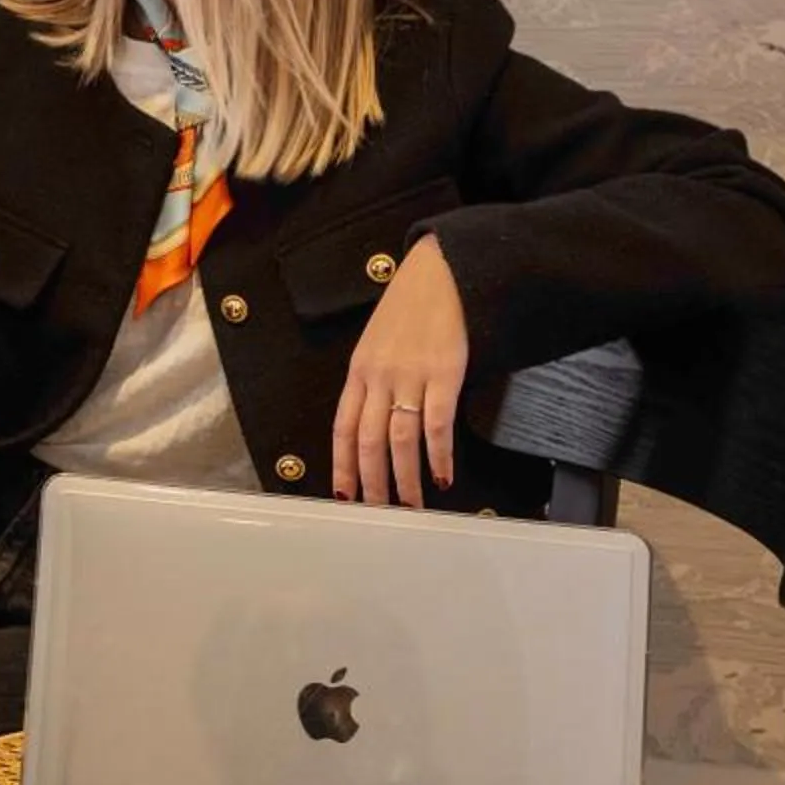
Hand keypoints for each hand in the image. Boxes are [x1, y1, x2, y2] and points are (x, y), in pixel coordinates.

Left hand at [331, 236, 470, 508]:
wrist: (440, 273)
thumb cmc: (409, 309)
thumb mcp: (378, 343)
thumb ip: (373, 380)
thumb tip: (374, 422)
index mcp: (358, 371)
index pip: (342, 427)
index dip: (341, 463)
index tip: (342, 493)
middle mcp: (377, 377)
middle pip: (367, 440)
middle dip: (370, 481)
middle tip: (377, 511)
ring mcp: (409, 376)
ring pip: (399, 439)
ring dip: (404, 478)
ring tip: (411, 505)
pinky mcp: (443, 373)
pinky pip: (436, 423)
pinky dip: (438, 455)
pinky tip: (442, 476)